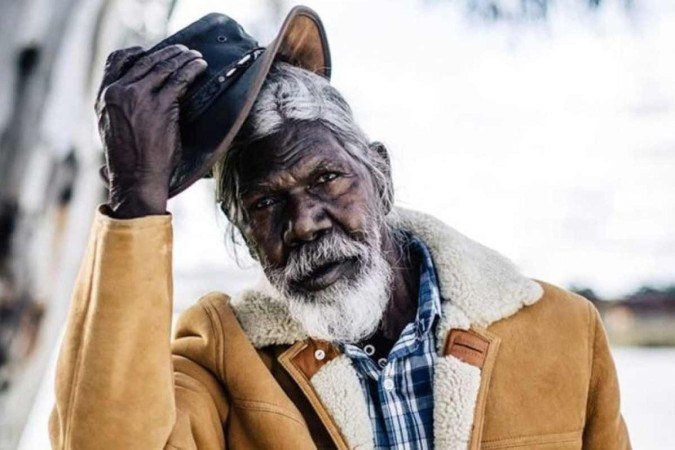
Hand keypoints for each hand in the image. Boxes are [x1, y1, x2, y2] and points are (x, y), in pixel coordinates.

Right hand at [96, 44, 206, 218]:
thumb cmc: (128, 162)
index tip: (150, 51)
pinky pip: (180, 79)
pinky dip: (192, 69)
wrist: (136, 179)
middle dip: (167, 53)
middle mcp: (118, 92)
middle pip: (145, 60)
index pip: (116, 60)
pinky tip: (200, 67)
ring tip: (195, 57)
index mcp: (103, 97)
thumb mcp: (110, 130)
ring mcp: (138, 96)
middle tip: (183, 51)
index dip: (136, 53)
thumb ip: (117, 110)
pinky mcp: (160, 105)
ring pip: (164, 66)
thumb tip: (129, 102)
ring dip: (183, 58)